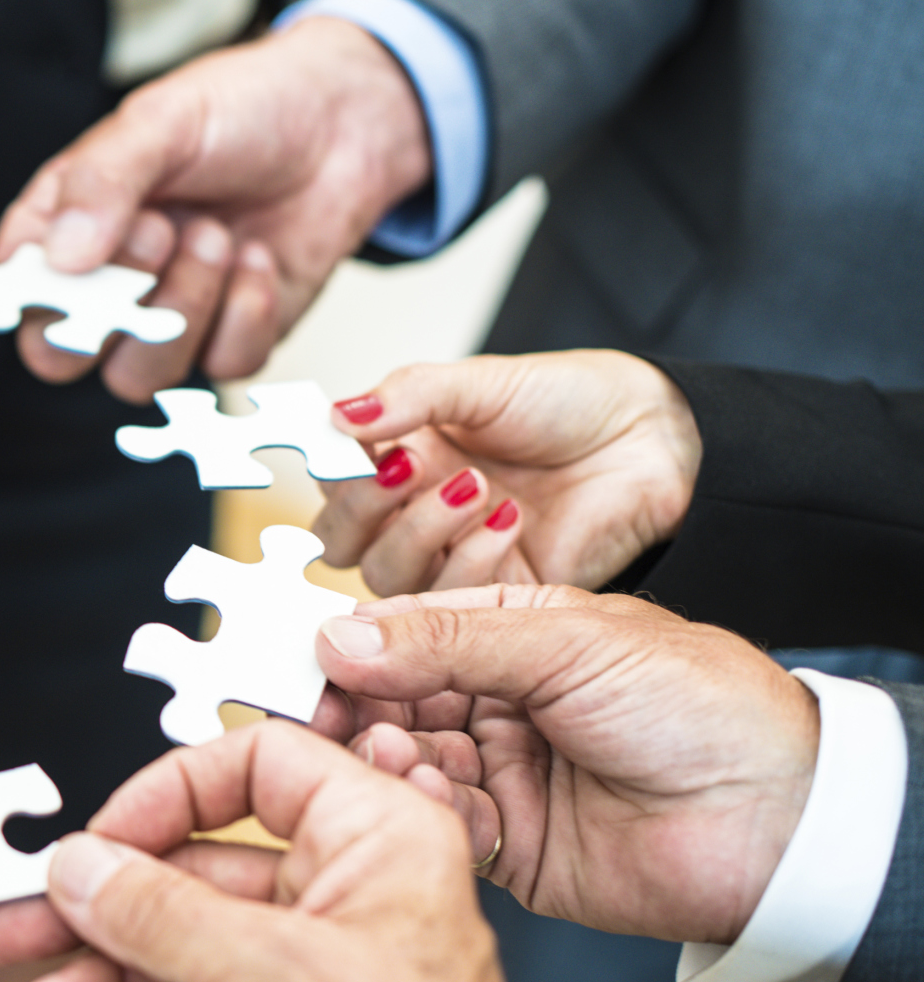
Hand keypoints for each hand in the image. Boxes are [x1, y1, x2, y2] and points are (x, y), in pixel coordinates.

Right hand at [0, 18, 431, 400]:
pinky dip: (246, 312)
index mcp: (64, 224)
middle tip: (161, 231)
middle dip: (112, 307)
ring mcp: (166, 317)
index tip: (85, 256)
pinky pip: (220, 367)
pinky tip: (259, 257)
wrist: (349, 120)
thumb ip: (102, 182)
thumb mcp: (163, 121)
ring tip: (219, 234)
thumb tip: (58, 259)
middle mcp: (106, 282)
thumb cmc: (244, 106)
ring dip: (185, 307)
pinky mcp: (231, 338)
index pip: (15, 291)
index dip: (42, 291)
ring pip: (139, 375)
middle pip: (61, 356)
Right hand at [0, 722, 538, 981]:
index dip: (168, 795)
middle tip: (23, 927)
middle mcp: (346, 893)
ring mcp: (314, 970)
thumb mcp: (267, 978)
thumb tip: (79, 867)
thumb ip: (159, 913)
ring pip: (182, 946)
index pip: (256, 765)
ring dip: (107, 981)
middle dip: (105, 910)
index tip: (100, 841)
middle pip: (195, 868)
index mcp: (376, 839)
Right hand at [313, 351, 703, 594]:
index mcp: (398, 454)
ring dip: (420, 530)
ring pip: (385, 573)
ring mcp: (449, 554)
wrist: (652, 441)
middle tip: (407, 468)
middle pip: (339, 539)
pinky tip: (510, 518)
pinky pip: (448, 599)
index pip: (329, 478)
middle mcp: (412, 509)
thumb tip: (337, 415)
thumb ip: (409, 396)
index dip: (332, 468)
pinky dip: (470, 557)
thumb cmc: (570, 403)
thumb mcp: (482, 383)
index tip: (358, 447)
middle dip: (364, 506)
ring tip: (474, 486)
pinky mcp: (493, 595)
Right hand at [315, 584, 819, 943]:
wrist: (782, 819)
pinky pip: (438, 825)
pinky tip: (435, 797)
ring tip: (394, 755)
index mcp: (512, 632)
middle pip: (390, 702)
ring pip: (405, 764)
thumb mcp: (567, 641)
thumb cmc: (704, 706)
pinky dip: (426, 812)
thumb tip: (342, 636)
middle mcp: (498, 701)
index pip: (403, 633)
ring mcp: (500, 772)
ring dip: (390, 760)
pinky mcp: (507, 845)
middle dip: (357, 710)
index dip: (350, 647)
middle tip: (322, 717)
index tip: (301, 660)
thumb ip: (447, 641)